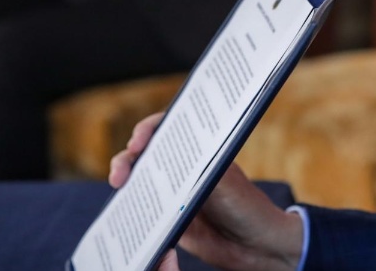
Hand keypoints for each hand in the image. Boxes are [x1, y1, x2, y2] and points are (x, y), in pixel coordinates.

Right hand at [110, 114, 303, 270]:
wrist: (255, 246)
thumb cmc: (246, 205)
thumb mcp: (224, 182)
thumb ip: (198, 171)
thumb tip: (167, 159)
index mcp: (201, 150)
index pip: (168, 128)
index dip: (148, 129)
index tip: (138, 141)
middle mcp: (185, 167)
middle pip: (147, 152)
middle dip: (129, 155)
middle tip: (121, 171)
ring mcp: (175, 191)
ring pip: (140, 177)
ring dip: (125, 178)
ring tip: (119, 184)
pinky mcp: (169, 217)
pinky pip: (144, 207)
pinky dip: (130, 205)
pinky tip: (121, 208)